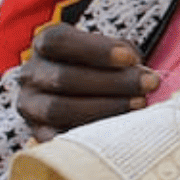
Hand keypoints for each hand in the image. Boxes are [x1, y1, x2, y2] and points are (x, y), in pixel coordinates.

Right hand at [17, 24, 158, 141]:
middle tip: (148, 84)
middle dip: (111, 83)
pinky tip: (117, 130)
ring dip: (104, 108)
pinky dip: (88, 135)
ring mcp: (31, 106)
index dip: (96, 49)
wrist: (82, 93)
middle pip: (63, 78)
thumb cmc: (101, 66)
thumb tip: (142, 74)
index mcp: (45, 44)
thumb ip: (124, 55)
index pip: (60, 41)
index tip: (130, 58)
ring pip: (58, 109)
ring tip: (139, 105)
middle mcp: (31, 74)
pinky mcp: (37, 133)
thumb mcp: (110, 51)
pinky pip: (56, 138)